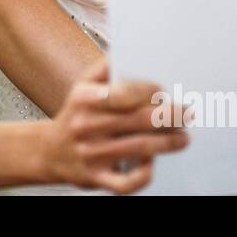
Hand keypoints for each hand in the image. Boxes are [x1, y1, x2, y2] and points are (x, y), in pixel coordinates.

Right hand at [41, 55, 189, 193]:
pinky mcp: (96, 178)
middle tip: (186, 113)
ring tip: (182, 138)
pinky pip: (124, 183)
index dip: (149, 91)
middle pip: (137, 120)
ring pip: (138, 148)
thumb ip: (104, 68)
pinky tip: (152, 165)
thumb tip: (127, 53)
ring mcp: (91, 154)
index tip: (162, 91)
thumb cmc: (74, 116)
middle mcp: (85, 126)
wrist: (49, 152)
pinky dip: (143, 175)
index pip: (122, 93)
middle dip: (169, 116)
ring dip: (167, 143)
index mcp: (84, 99)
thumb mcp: (81, 85)